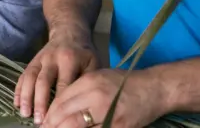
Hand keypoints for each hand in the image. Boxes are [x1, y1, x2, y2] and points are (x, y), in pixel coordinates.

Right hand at [15, 36, 98, 123]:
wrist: (69, 31)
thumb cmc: (84, 53)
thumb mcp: (93, 62)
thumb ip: (88, 80)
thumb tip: (84, 103)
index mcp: (70, 59)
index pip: (63, 84)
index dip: (59, 102)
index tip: (58, 118)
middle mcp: (53, 58)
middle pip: (44, 81)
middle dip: (40, 102)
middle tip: (39, 120)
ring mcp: (40, 59)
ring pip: (30, 78)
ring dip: (26, 97)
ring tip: (25, 114)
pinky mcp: (32, 61)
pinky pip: (23, 75)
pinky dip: (18, 90)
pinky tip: (16, 104)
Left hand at [41, 69, 168, 127]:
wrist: (155, 88)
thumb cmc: (125, 82)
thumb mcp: (99, 77)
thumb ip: (79, 89)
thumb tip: (59, 107)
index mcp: (90, 81)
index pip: (62, 100)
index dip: (50, 113)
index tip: (44, 121)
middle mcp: (97, 97)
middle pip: (66, 115)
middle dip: (52, 125)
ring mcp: (108, 114)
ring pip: (76, 126)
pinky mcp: (119, 127)